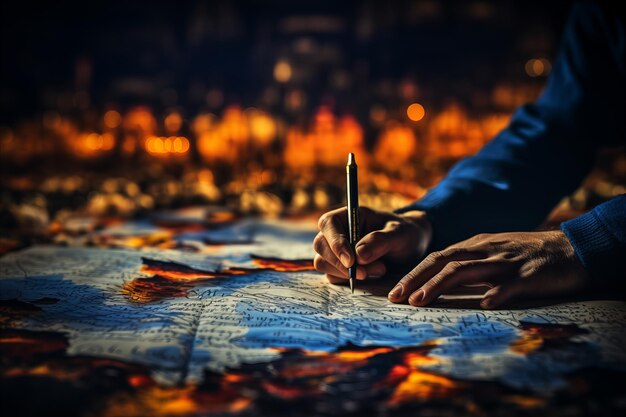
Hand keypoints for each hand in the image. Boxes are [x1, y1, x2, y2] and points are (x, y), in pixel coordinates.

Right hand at [313, 206, 431, 283]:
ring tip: (379, 270)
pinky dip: (349, 281)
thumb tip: (358, 254)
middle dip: (340, 263)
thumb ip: (380, 241)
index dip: (335, 242)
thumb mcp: (400, 234)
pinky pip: (333, 276)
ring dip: (346, 274)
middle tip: (366, 272)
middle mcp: (338, 232)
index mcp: (349, 215)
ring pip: (324, 263)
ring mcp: (337, 250)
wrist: (412, 247)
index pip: (328, 224)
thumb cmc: (406, 234)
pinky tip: (372, 275)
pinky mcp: (340, 267)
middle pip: (321, 246)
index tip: (351, 261)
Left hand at [387, 230, 588, 308]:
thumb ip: (469, 267)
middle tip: (396, 297)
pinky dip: (495, 293)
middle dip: (416, 279)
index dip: (414, 274)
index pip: (437, 258)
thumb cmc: (528, 256)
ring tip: (420, 301)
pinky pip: (509, 284)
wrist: (572, 248)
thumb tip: (440, 285)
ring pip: (466, 270)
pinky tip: (484, 304)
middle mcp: (485, 250)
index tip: (395, 292)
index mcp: (475, 246)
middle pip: (443, 261)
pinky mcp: (529, 274)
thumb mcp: (493, 255)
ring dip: (440, 285)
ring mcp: (506, 261)